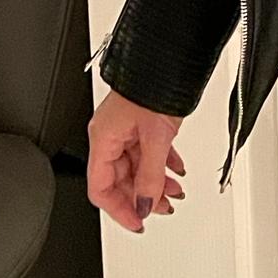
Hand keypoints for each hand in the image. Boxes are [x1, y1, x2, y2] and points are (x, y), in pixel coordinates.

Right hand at [87, 87, 185, 232]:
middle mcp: (110, 134)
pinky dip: (161, 163)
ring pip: (135, 166)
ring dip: (155, 181)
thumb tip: (147, 204)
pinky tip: (176, 169)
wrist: (170, 55)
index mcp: (103, 139)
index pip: (101, 189)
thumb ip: (151, 175)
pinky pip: (147, 150)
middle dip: (142, 196)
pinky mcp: (141, 119)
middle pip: (119, 180)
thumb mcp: (156, 137)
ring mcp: (126, 127)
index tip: (138, 222)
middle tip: (162, 207)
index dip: (119, 210)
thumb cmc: (155, 84)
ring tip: (175, 192)